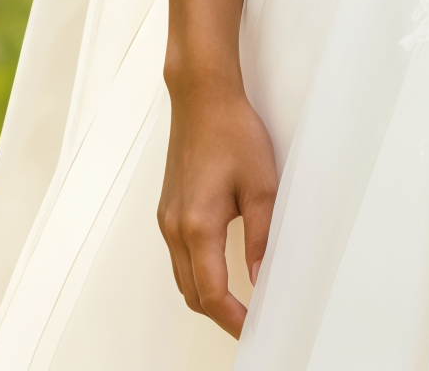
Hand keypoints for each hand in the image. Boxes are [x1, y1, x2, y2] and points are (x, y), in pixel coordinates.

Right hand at [157, 76, 278, 335]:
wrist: (203, 100)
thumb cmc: (232, 132)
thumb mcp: (262, 185)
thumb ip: (261, 236)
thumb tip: (259, 274)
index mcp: (198, 226)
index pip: (211, 292)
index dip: (231, 317)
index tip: (249, 328)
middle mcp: (174, 228)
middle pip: (191, 292)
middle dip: (218, 313)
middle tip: (246, 321)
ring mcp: (166, 220)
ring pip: (181, 276)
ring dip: (205, 294)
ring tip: (236, 302)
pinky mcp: (168, 210)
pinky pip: (177, 256)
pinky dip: (196, 272)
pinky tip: (217, 269)